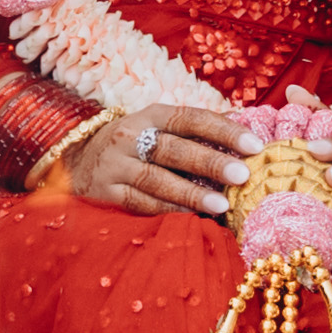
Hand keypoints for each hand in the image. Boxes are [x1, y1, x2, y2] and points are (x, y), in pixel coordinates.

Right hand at [45, 103, 250, 219]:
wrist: (76, 165)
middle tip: (242, 174)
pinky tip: (192, 217)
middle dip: (210, 161)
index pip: (191, 118)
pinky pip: (140, 203)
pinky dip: (168, 210)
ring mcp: (115, 166)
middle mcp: (130, 137)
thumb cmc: (135, 148)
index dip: (224, 129)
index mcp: (151, 116)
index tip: (255, 144)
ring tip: (222, 204)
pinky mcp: (105, 194)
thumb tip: (249, 124)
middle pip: (174, 148)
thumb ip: (197, 131)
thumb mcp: (159, 130)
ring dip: (191, 192)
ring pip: (156, 179)